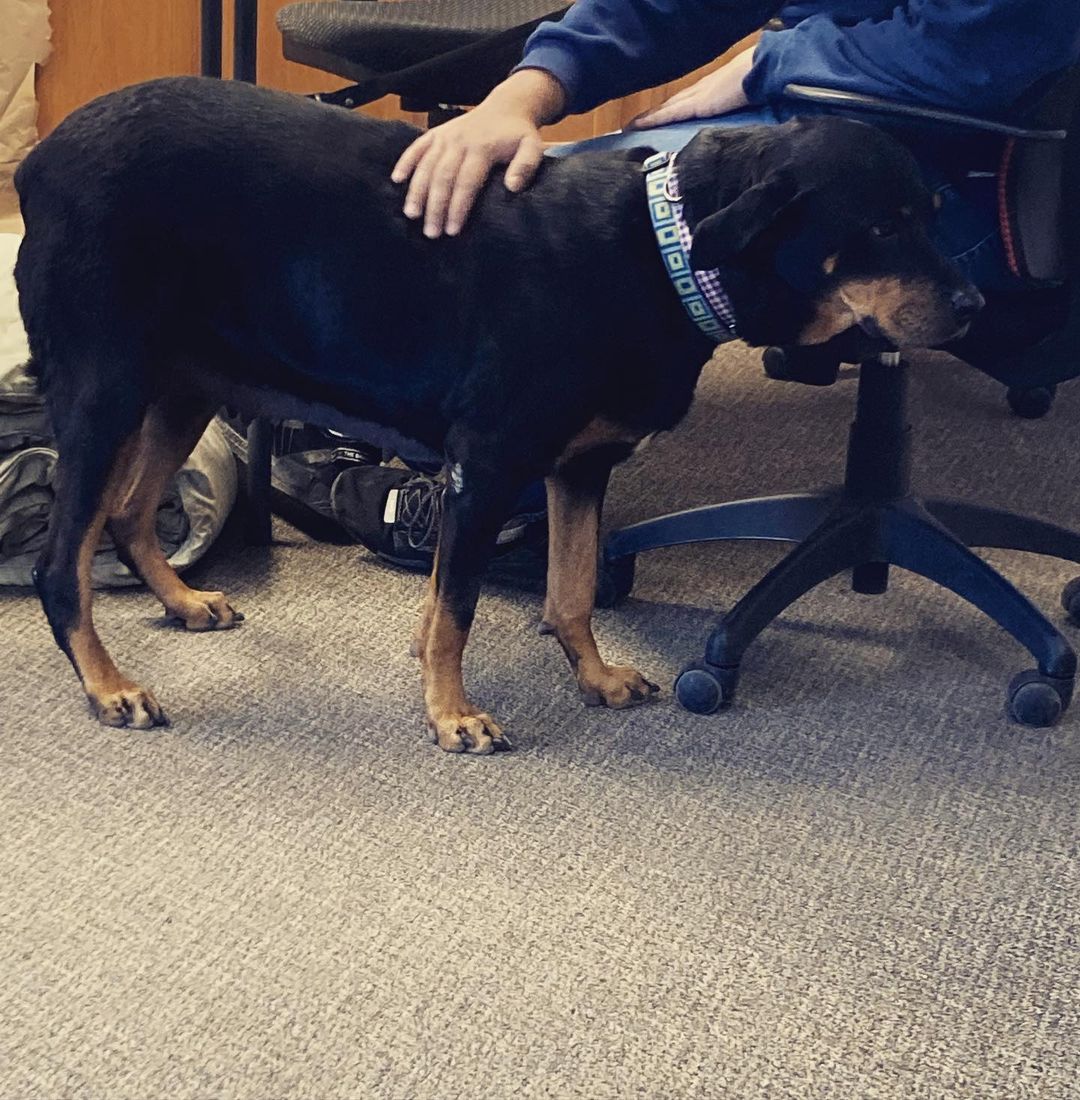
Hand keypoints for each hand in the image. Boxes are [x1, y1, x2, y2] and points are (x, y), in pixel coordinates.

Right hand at [391, 69, 563, 237]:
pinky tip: (396, 180)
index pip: (466, 182)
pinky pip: (417, 147)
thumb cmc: (519, 135)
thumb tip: (512, 187)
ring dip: (417, 190)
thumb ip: (526, 166)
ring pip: (426, 165)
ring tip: (411, 214)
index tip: (452, 231)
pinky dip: (405, 162)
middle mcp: (459, 142)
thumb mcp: (532, 147)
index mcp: (482, 148)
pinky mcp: (436, 134)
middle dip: (435, 207)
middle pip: (442, 177)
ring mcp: (445, 136)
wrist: (506, 107)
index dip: (458, 207)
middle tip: (431, 233)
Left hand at [626, 48, 755, 129]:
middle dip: (653, 115)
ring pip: (665, 109)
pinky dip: (653, 120)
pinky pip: (669, 114)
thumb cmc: (755, 84)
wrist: (759, 72)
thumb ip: (731, 109)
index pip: (683, 102)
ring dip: (648, 118)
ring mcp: (695, 97)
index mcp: (709, 90)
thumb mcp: (739, 99)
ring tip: (631, 126)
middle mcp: (697, 91)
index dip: (668, 110)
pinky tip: (638, 126)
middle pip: (670, 105)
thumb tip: (732, 127)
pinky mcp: (696, 105)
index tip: (656, 118)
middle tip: (635, 124)